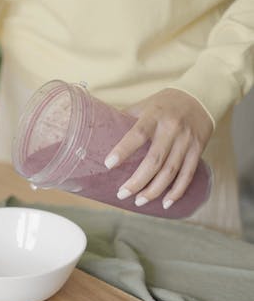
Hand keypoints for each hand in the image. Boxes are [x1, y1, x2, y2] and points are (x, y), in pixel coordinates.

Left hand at [104, 89, 212, 208]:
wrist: (201, 97)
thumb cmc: (165, 103)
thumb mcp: (145, 105)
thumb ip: (126, 119)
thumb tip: (100, 135)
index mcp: (154, 115)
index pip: (138, 134)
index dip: (123, 150)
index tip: (108, 165)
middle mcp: (171, 129)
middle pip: (154, 160)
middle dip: (137, 181)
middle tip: (122, 194)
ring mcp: (186, 141)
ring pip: (170, 171)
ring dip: (154, 190)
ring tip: (139, 202)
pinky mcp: (198, 150)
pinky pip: (187, 175)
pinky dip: (176, 191)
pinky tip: (165, 203)